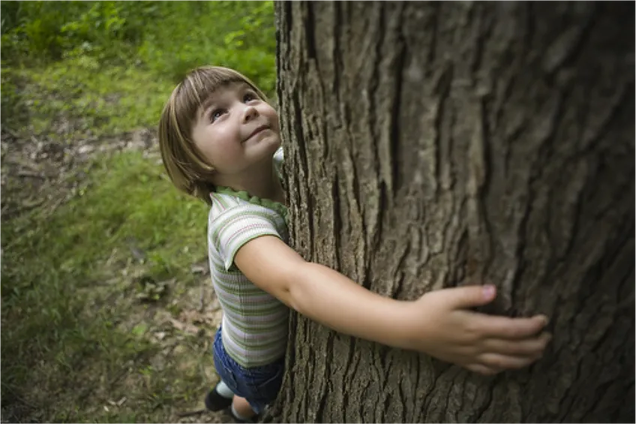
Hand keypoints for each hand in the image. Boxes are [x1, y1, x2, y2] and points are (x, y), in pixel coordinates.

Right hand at [400, 285, 551, 374]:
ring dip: (525, 359)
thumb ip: (473, 294)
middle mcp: (477, 344)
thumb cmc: (428, 309)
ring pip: (505, 362)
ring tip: (537, 353)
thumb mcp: (448, 296)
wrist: (408, 329)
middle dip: (535, 344)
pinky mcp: (462, 361)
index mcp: (477, 327)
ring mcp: (470, 355)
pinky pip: (487, 370)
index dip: (532, 326)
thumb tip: (494, 290)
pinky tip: (507, 365)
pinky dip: (502, 369)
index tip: (544, 320)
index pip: (512, 329)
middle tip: (548, 337)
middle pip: (514, 349)